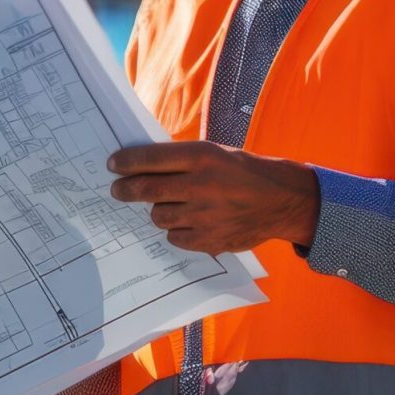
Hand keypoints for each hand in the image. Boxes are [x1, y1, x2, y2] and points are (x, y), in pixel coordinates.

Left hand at [108, 141, 319, 253]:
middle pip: (147, 190)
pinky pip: (175, 237)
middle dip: (125, 190)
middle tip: (116, 190)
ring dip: (157, 210)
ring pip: (159, 216)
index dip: (126, 162)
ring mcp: (206, 215)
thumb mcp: (214, 154)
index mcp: (202, 157)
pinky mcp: (211, 240)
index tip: (112, 164)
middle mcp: (202, 185)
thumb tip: (138, 166)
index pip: (151, 158)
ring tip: (167, 205)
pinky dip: (176, 230)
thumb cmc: (242, 172)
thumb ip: (181, 161)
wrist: (281, 200)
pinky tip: (187, 221)